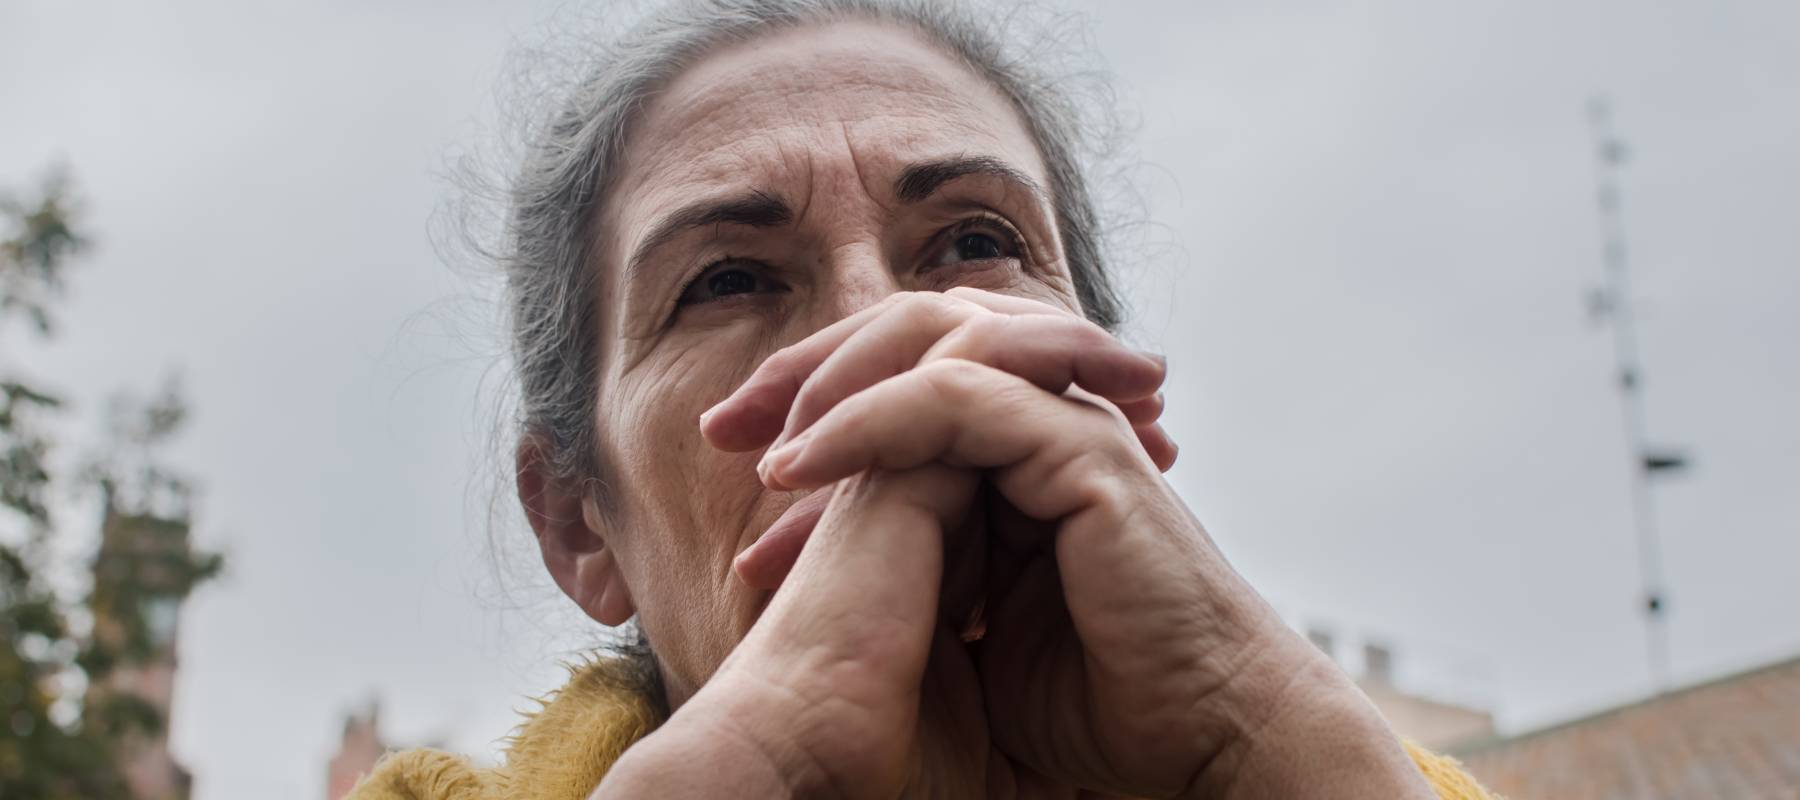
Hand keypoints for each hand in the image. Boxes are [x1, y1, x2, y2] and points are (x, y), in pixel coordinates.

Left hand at [706, 289, 1434, 798]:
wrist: (1197, 743)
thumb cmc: (1097, 702)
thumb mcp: (967, 619)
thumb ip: (912, 561)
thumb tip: (808, 554)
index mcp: (1023, 445)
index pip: (906, 375)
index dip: (816, 400)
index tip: (733, 455)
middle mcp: (1047, 413)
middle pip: (909, 332)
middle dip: (805, 369)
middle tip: (720, 425)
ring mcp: (1070, 420)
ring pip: (931, 339)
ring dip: (829, 383)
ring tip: (758, 447)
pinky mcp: (1082, 447)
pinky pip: (956, 394)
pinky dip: (870, 418)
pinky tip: (805, 463)